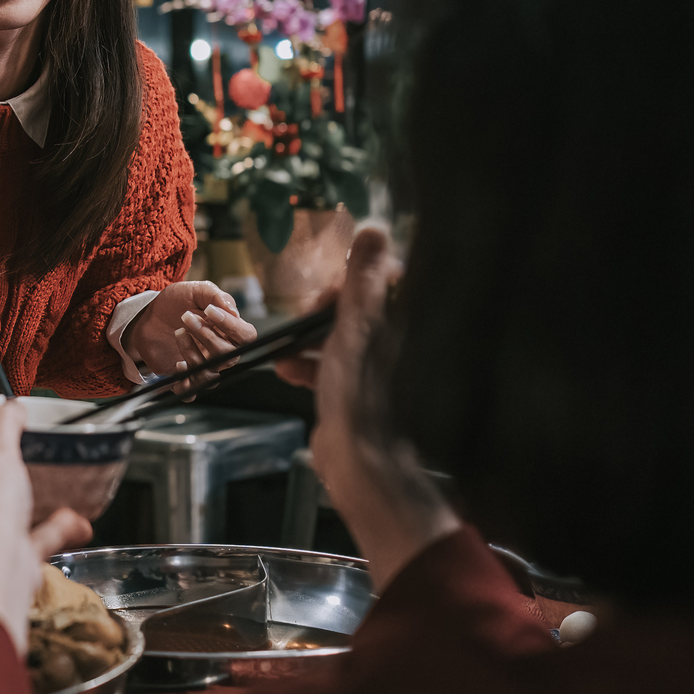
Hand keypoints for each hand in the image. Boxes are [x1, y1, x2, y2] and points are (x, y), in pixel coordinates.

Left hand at [121, 281, 257, 392]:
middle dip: (207, 335)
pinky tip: (178, 364)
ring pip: (210, 373)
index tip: (209, 311)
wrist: (149, 315)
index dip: (232, 326)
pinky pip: (191, 392)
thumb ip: (214, 296)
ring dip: (193, 352)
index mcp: (229, 331)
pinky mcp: (184, 376)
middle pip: (229, 356)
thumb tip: (231, 310)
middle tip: (186, 317)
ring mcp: (203, 365)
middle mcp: (221, 351)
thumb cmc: (176, 303)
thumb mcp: (195, 291)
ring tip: (178, 332)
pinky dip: (185, 383)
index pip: (246, 336)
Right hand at [297, 227, 459, 588]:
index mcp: (404, 324)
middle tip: (305, 323)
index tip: (326, 297)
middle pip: (353, 309)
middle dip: (320, 314)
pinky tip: (289, 371)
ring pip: (338, 338)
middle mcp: (396, 343)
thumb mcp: (357, 326)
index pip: (378, 281)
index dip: (346, 284)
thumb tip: (374, 229)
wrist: (359, 463)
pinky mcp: (357, 393)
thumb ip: (363, 278)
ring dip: (308, 340)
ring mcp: (377, 369)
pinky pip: (329, 366)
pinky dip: (308, 365)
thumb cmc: (362, 397)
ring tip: (289, 351)